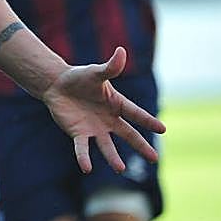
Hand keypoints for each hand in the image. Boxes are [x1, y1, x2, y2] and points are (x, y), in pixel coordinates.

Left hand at [41, 47, 165, 173]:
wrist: (58, 85)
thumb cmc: (80, 78)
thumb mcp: (95, 72)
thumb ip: (109, 67)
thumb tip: (121, 51)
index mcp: (116, 104)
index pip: (135, 113)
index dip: (147, 120)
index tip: (162, 129)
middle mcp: (109, 120)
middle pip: (128, 134)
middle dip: (140, 146)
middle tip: (154, 158)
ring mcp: (94, 128)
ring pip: (106, 146)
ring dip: (113, 157)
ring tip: (120, 169)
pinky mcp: (78, 133)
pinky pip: (82, 147)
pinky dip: (84, 157)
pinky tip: (87, 167)